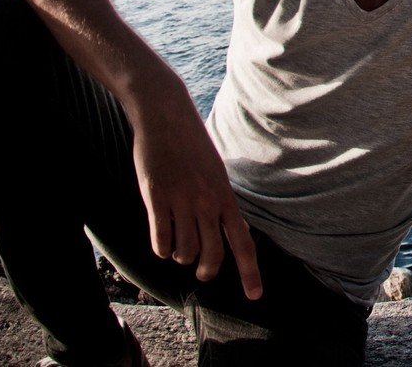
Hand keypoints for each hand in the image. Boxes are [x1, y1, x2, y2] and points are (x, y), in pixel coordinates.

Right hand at [129, 86, 263, 299]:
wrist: (166, 115)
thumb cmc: (191, 145)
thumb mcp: (215, 172)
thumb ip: (219, 201)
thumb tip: (225, 229)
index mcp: (225, 196)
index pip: (243, 242)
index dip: (250, 272)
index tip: (255, 296)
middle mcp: (207, 202)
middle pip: (212, 255)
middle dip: (207, 270)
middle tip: (201, 270)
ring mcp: (182, 200)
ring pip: (185, 251)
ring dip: (180, 256)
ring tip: (177, 247)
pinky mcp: (156, 197)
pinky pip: (160, 239)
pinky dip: (160, 248)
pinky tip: (160, 241)